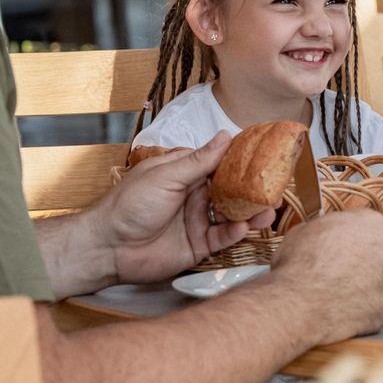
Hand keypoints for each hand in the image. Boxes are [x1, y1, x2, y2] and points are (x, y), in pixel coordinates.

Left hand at [104, 134, 272, 284]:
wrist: (109, 246)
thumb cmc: (128, 205)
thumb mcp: (166, 176)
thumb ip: (199, 160)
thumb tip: (225, 136)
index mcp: (185, 173)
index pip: (219, 163)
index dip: (242, 160)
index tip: (266, 155)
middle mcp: (194, 195)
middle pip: (231, 190)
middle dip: (252, 190)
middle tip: (274, 188)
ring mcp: (197, 221)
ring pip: (232, 215)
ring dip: (250, 213)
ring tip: (267, 211)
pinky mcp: (197, 245)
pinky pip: (222, 238)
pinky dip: (235, 232)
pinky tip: (243, 227)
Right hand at [266, 210, 382, 345]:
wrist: (303, 305)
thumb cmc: (301, 265)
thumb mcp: (302, 231)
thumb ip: (323, 230)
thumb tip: (320, 236)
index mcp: (370, 223)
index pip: (365, 224)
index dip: (346, 237)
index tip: (336, 245)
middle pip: (376, 252)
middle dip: (359, 260)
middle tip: (335, 270)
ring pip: (378, 280)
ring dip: (362, 284)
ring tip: (336, 292)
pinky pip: (375, 305)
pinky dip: (362, 307)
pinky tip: (342, 309)